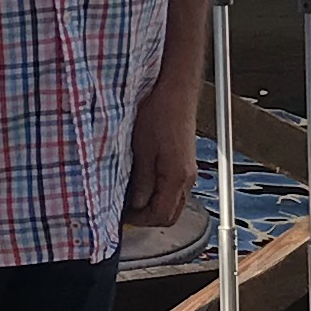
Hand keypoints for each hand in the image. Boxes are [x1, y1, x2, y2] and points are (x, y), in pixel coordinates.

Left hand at [123, 69, 200, 229]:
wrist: (174, 91)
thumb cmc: (158, 113)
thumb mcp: (141, 149)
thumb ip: (141, 181)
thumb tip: (136, 204)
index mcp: (177, 176)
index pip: (161, 215)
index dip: (139, 220)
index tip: (121, 216)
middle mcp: (187, 177)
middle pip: (170, 215)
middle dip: (147, 218)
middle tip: (126, 212)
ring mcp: (188, 170)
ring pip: (173, 203)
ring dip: (153, 206)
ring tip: (132, 198)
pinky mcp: (184, 162)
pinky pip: (174, 190)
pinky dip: (159, 194)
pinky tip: (143, 184)